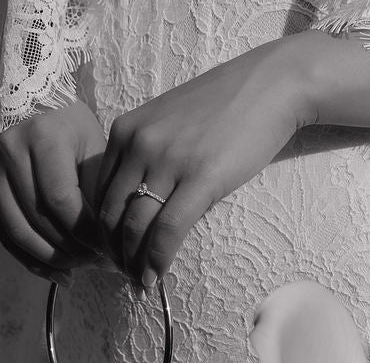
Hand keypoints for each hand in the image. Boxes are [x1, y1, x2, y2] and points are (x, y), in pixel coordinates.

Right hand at [0, 100, 107, 282]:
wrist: (41, 111)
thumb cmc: (75, 132)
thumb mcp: (93, 151)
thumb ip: (97, 194)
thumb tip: (106, 247)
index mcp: (42, 136)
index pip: (60, 199)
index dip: (83, 231)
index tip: (105, 247)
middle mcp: (9, 150)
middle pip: (38, 219)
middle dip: (69, 249)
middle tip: (94, 262)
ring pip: (18, 233)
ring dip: (50, 260)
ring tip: (77, 269)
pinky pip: (5, 237)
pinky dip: (31, 261)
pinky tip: (57, 272)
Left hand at [94, 39, 306, 289]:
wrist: (270, 85)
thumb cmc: (222, 103)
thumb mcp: (167, 120)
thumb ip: (144, 154)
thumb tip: (135, 206)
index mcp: (125, 129)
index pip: (98, 193)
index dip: (102, 230)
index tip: (113, 252)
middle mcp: (139, 143)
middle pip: (111, 215)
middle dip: (114, 253)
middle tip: (125, 276)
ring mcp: (169, 159)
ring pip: (135, 228)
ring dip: (133, 265)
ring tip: (141, 284)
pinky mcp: (201, 177)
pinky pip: (167, 230)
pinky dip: (158, 261)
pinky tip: (157, 277)